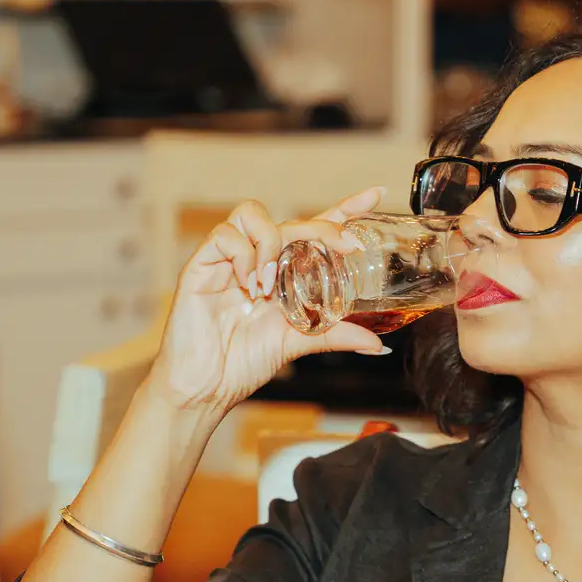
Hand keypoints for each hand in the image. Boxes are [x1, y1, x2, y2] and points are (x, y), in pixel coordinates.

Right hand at [145, 188, 388, 416]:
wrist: (206, 386)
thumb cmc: (244, 361)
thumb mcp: (299, 343)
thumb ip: (336, 335)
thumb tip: (379, 346)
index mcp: (284, 272)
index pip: (315, 229)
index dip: (344, 210)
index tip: (377, 195)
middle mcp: (259, 259)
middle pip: (292, 220)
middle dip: (322, 227)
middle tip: (345, 245)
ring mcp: (230, 259)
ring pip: (253, 213)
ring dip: (272, 243)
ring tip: (271, 285)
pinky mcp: (202, 264)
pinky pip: (224, 236)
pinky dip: (243, 256)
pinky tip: (248, 286)